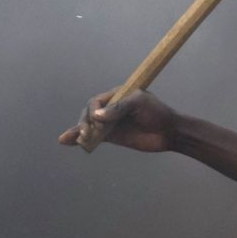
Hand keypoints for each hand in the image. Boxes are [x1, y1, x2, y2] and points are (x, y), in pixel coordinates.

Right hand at [57, 89, 176, 151]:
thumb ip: (118, 108)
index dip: (93, 111)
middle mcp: (110, 108)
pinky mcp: (112, 136)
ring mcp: (110, 122)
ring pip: (89, 126)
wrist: (170, 132)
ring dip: (77, 132)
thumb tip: (96, 116)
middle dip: (84, 123)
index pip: (96, 102)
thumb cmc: (157, 113)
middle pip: (89, 114)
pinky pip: (94, 137)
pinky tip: (66, 142)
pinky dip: (81, 139)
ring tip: (68, 139)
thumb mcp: (139, 104)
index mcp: (115, 95)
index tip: (97, 121)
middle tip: (86, 134)